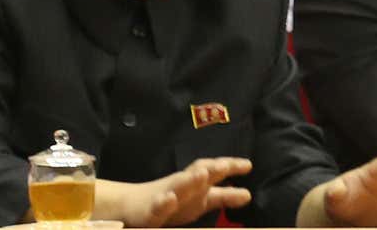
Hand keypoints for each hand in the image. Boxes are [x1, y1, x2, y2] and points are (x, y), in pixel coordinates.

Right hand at [97, 157, 251, 227]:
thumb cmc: (170, 200)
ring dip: (189, 180)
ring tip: (202, 175)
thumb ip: (223, 197)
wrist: (128, 204)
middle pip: (197, 174)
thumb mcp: (200, 200)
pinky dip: (164, 203)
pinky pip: (156, 207)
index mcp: (195, 186)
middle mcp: (181, 187)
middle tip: (227, 165)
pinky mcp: (148, 211)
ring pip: (177, 186)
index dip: (230, 166)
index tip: (248, 165)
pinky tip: (170, 199)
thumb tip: (248, 195)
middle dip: (211, 169)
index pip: (213, 171)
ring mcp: (164, 197)